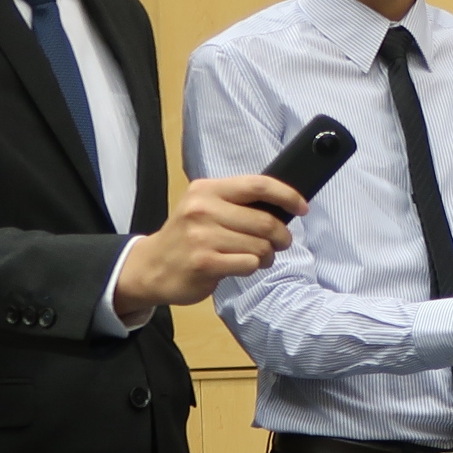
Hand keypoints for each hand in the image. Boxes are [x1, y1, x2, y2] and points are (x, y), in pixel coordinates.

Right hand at [113, 175, 302, 317]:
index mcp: (206, 189)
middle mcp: (202, 209)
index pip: (258, 185)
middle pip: (265, 221)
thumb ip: (237, 202)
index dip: (287, 196)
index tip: (302, 207)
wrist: (150, 266)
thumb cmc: (188, 236)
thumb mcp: (204, 207)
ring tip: (256, 257)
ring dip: (267, 255)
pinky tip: (239, 266)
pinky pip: (249, 264)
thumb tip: (284, 204)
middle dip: (281, 236)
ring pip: (260, 246)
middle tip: (279, 243)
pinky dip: (252, 267)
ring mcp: (202, 237)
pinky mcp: (204, 262)